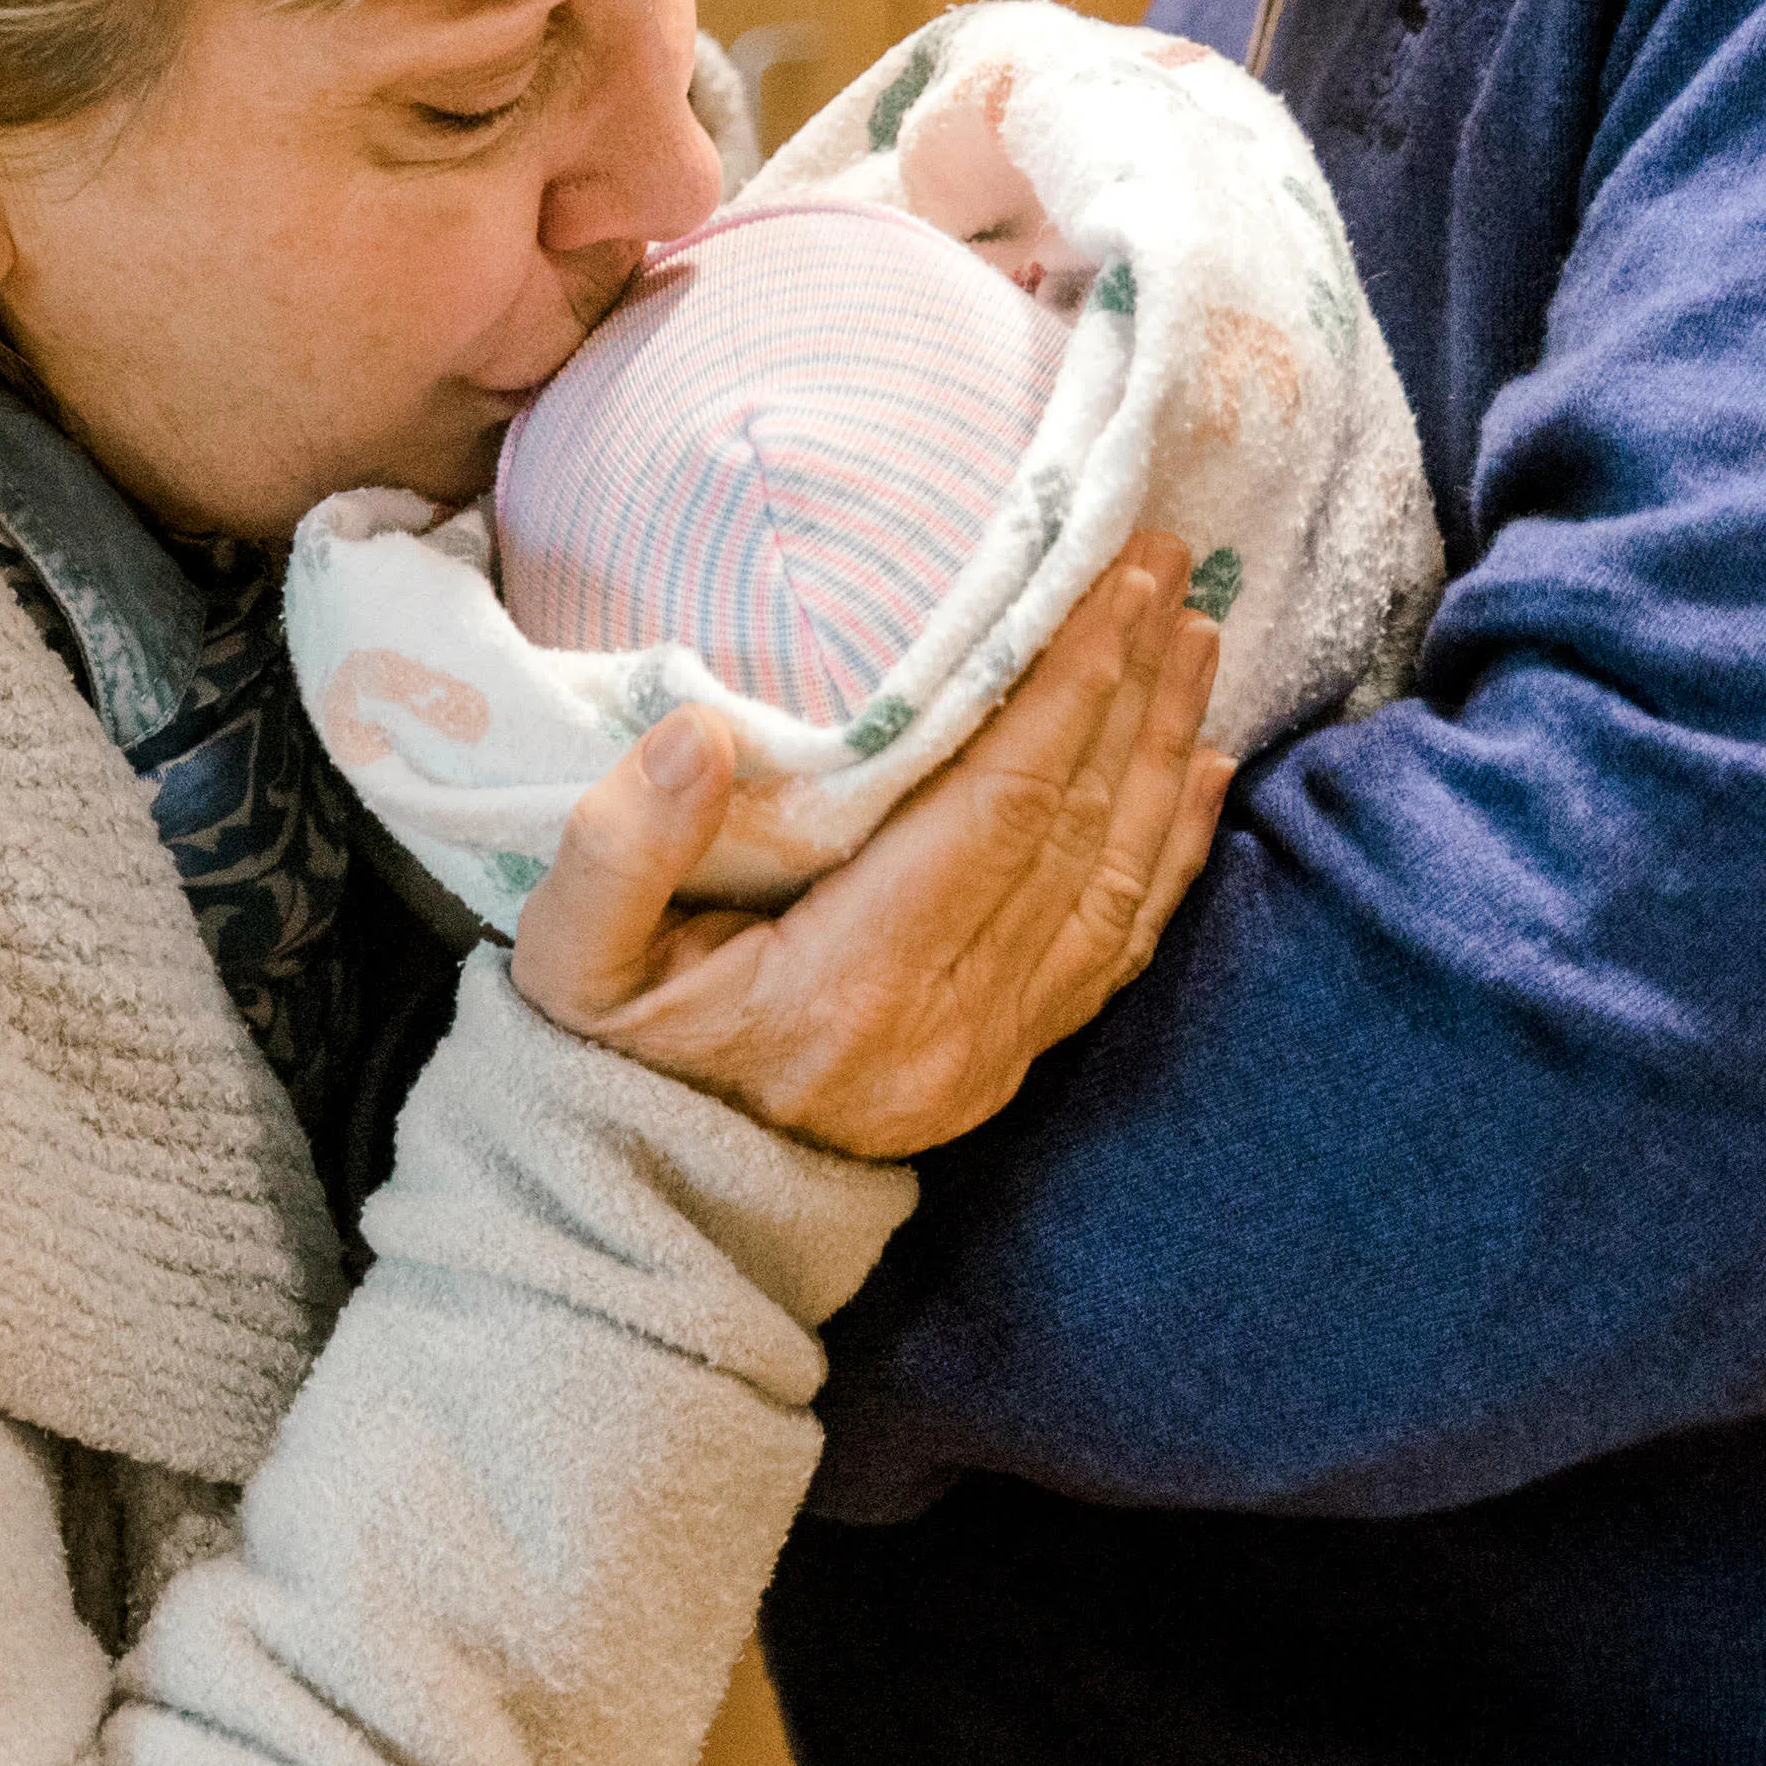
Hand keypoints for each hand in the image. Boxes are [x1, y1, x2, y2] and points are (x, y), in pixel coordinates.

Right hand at [511, 536, 1230, 1160]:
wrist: (648, 1199)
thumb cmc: (610, 1059)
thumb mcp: (568, 961)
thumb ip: (617, 849)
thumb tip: (699, 732)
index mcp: (850, 985)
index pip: (994, 813)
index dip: (1062, 693)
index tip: (1108, 584)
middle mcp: (949, 1025)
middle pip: (1072, 832)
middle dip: (1128, 690)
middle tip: (1166, 567)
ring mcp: (991, 1052)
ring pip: (1112, 884)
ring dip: (1160, 751)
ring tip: (1197, 640)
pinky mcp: (1007, 1064)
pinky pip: (1116, 950)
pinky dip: (1169, 853)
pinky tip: (1197, 773)